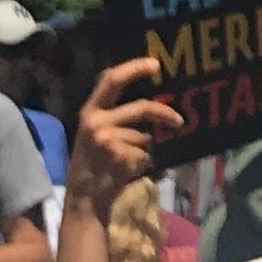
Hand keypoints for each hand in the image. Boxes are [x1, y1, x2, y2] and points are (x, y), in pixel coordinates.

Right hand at [65, 58, 184, 212]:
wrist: (83, 197)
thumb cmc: (90, 163)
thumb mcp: (92, 132)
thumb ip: (112, 115)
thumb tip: (148, 105)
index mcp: (90, 111)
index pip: (111, 79)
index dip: (134, 68)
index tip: (155, 64)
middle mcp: (97, 122)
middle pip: (142, 108)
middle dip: (164, 112)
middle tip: (179, 121)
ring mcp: (109, 140)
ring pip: (145, 138)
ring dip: (143, 149)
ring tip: (125, 161)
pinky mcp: (120, 157)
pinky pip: (144, 155)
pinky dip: (141, 164)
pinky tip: (124, 172)